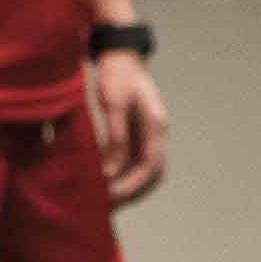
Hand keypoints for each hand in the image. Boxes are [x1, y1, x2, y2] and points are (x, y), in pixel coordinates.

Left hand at [87, 46, 169, 203]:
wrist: (120, 54)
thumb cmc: (116, 75)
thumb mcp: (114, 104)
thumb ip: (115, 137)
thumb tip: (110, 171)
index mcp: (156, 125)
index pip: (151, 165)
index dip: (133, 184)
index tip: (112, 196)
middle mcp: (156, 134)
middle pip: (153, 174)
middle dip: (133, 193)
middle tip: (109, 206)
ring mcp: (148, 135)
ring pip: (144, 171)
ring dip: (128, 187)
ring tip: (105, 200)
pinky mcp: (137, 134)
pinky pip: (133, 161)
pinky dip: (121, 175)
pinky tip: (104, 182)